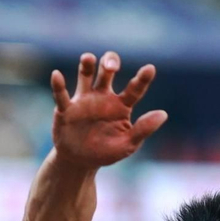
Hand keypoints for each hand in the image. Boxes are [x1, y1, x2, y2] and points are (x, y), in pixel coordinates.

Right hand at [48, 51, 167, 168]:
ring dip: (86, 65)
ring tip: (88, 58)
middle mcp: (103, 96)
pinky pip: (62, 94)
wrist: (79, 162)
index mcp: (121, 105)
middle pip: (107, 72)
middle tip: (111, 66)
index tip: (150, 69)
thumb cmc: (106, 151)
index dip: (142, 78)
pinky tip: (57, 75)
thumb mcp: (127, 145)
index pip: (134, 88)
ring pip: (85, 75)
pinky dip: (58, 85)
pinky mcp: (66, 109)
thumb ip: (143, 129)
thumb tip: (163, 114)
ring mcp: (84, 100)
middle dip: (110, 63)